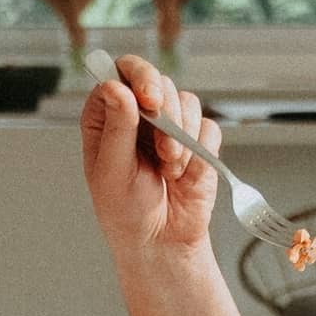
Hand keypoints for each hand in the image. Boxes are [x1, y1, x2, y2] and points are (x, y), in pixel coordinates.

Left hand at [81, 54, 217, 256]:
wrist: (161, 242)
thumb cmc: (126, 213)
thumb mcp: (111, 173)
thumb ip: (116, 129)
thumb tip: (117, 88)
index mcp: (108, 115)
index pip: (121, 72)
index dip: (138, 77)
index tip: (149, 101)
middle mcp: (138, 114)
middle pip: (159, 80)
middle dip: (166, 113)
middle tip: (164, 146)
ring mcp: (170, 126)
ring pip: (186, 101)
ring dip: (181, 137)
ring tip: (169, 169)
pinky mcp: (197, 142)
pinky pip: (208, 128)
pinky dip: (199, 152)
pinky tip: (183, 174)